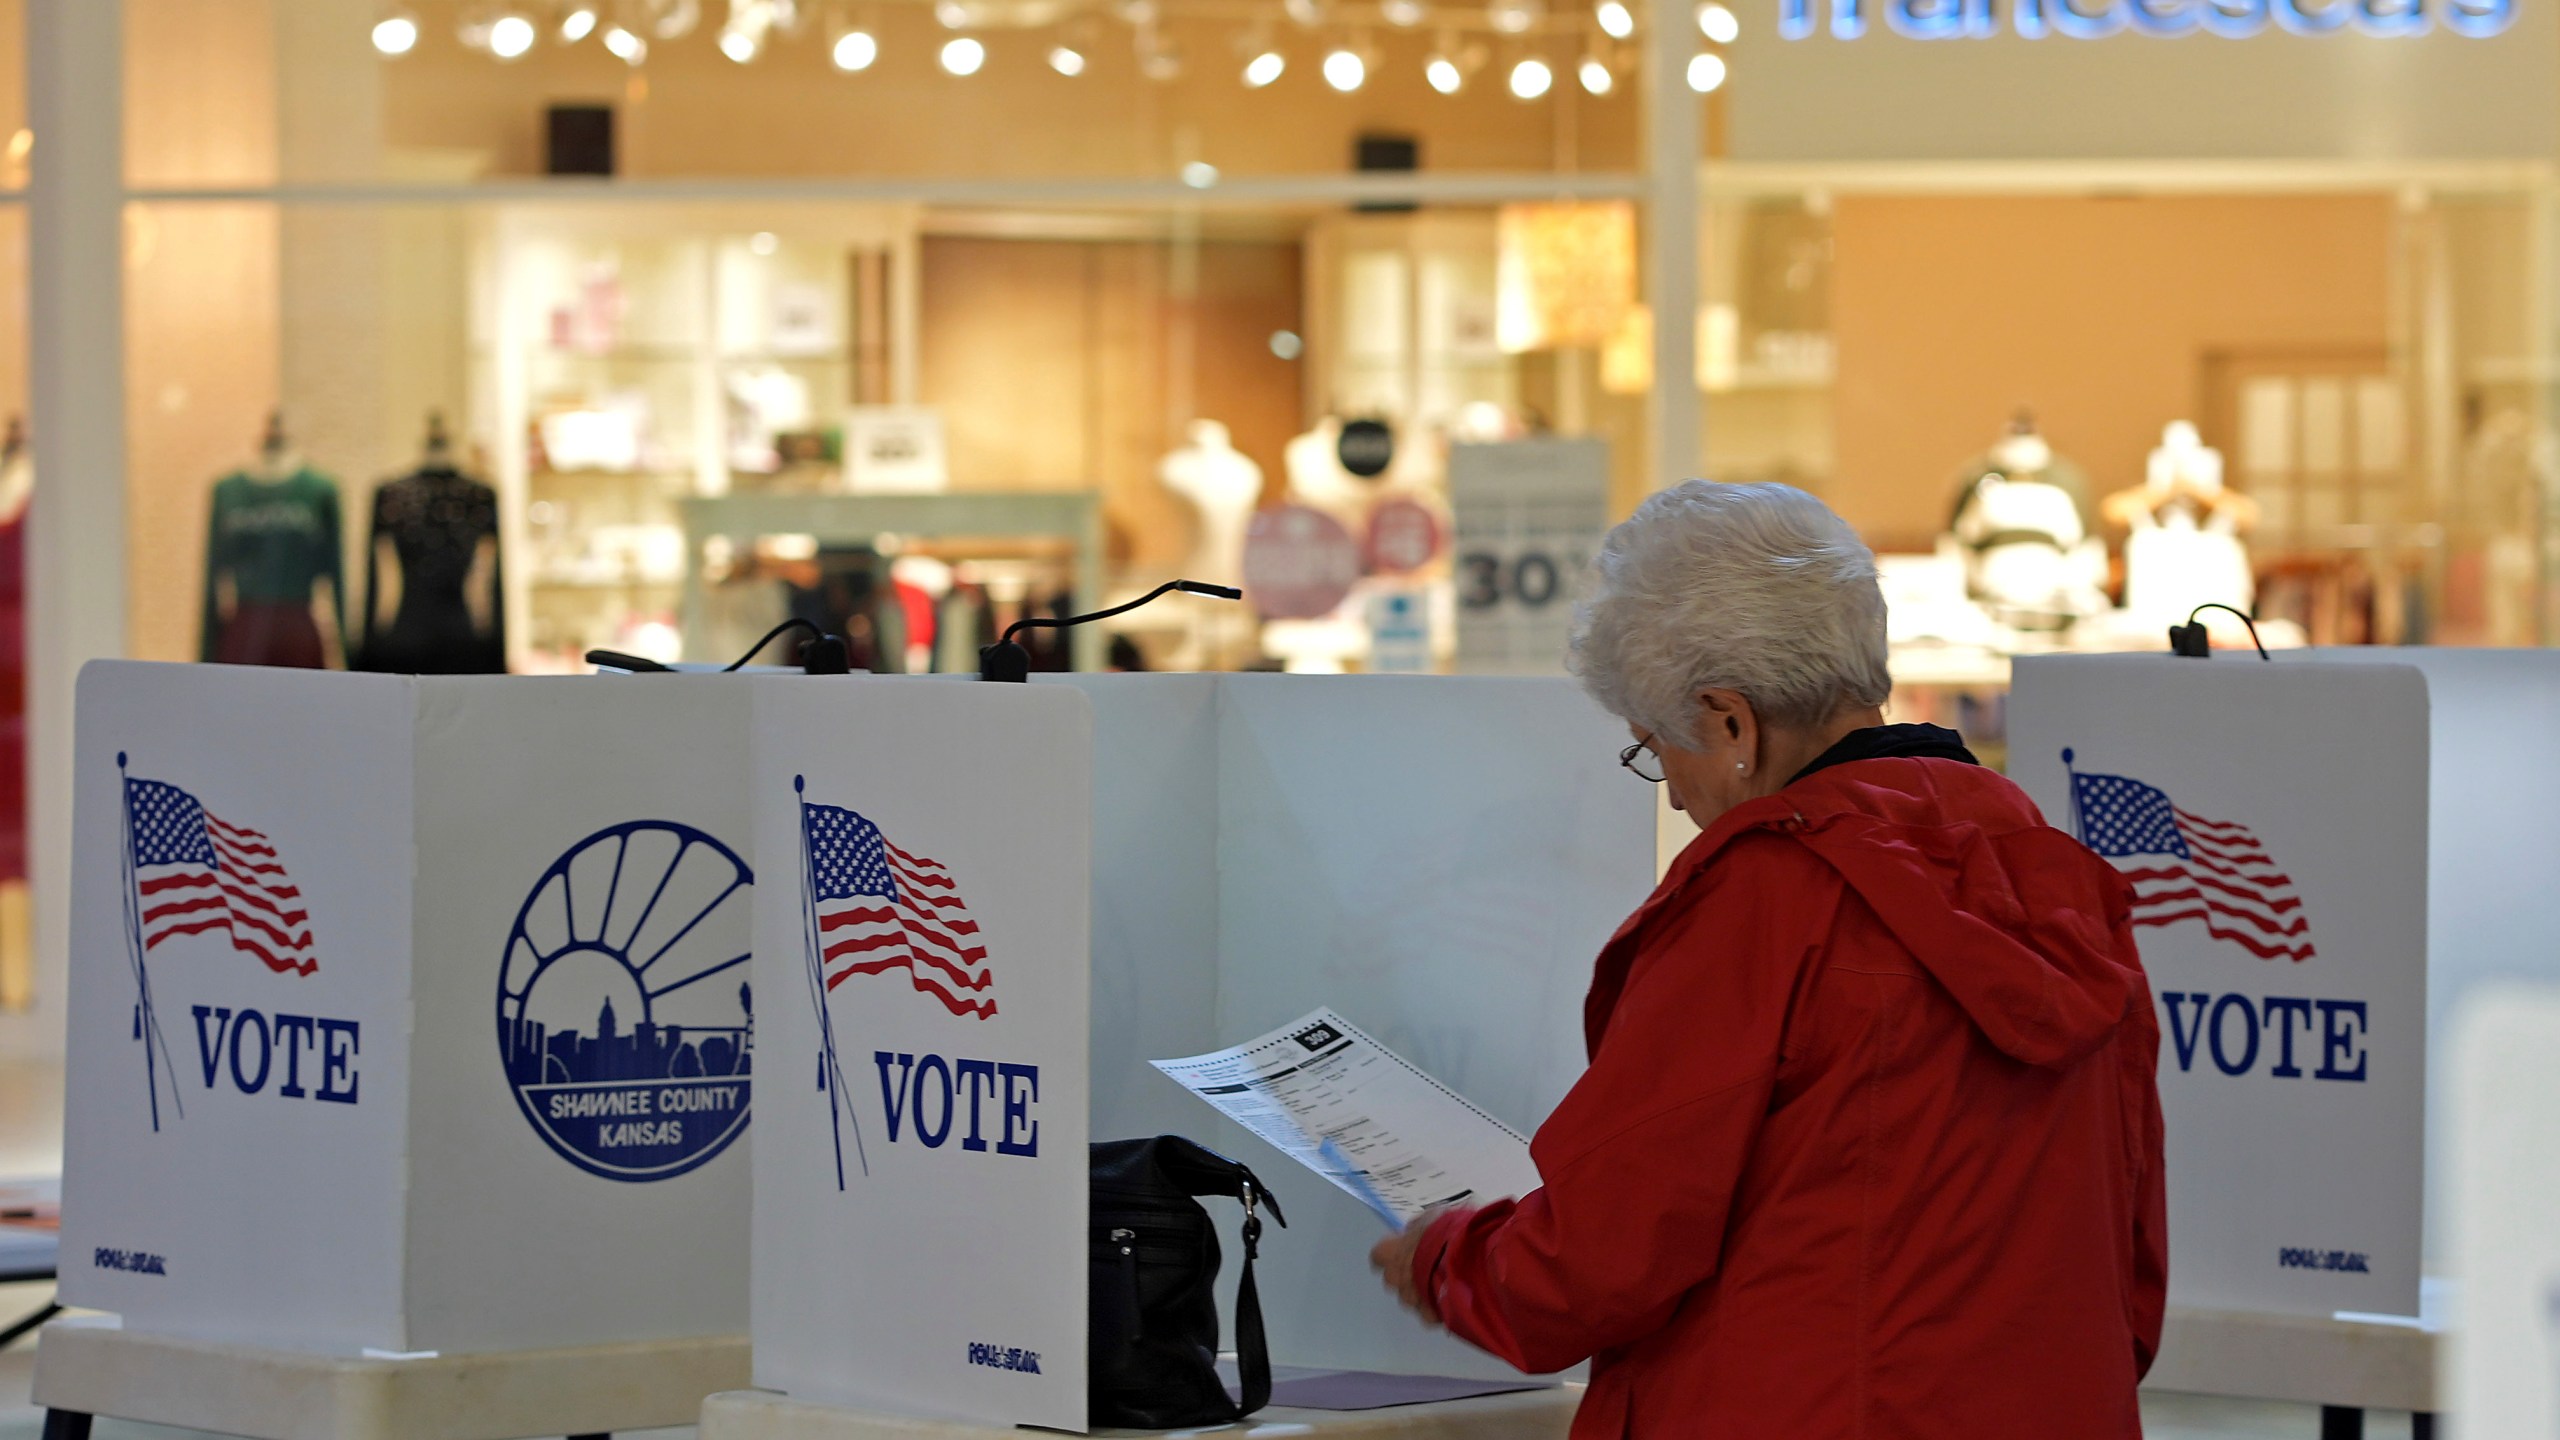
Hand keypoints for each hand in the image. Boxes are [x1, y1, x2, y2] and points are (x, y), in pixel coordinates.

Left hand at [1368, 1207, 1449, 1327]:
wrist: (1466, 1262)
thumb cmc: (1447, 1236)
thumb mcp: (1432, 1217)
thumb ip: (1418, 1226)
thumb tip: (1412, 1229)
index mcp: (1391, 1252)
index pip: (1378, 1255)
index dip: (1391, 1251)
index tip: (1402, 1247)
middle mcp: (1396, 1278)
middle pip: (1393, 1279)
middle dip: (1405, 1274)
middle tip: (1425, 1264)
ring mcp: (1411, 1299)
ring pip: (1410, 1298)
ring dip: (1420, 1292)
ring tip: (1442, 1282)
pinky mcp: (1428, 1315)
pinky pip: (1429, 1313)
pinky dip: (1436, 1308)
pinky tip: (1450, 1297)